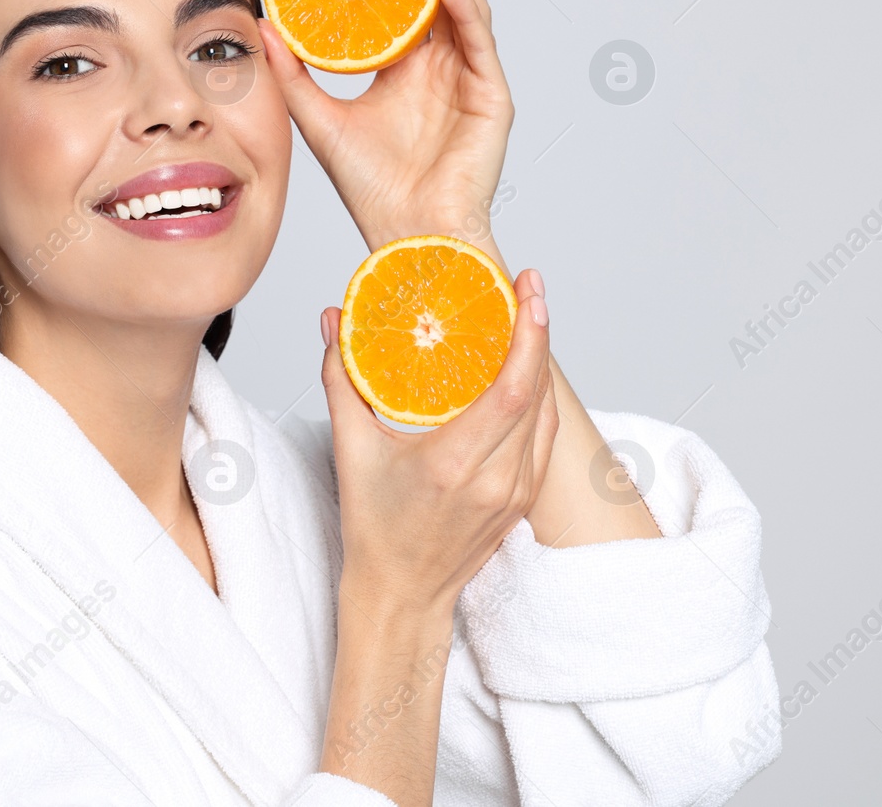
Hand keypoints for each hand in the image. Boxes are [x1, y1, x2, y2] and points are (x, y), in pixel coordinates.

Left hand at [260, 0, 511, 251]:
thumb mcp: (319, 118)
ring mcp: (470, 81)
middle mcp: (441, 68)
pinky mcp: (492, 100)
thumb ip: (293, 73)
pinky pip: (480, 46)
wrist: (405, 233)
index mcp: (406, 70)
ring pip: (465, 8)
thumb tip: (259, 26)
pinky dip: (465, 13)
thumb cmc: (371, 189)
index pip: (405, 2)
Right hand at [317, 270, 557, 619]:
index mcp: (454, 465)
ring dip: (542, 362)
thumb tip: (334, 320)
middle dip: (539, 332)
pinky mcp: (524, 499)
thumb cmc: (375, 528)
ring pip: (547, 413)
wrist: (401, 595)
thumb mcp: (351, 450)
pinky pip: (544, 436)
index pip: (512, 389)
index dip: (529, 335)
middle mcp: (495, 479)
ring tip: (529, 317)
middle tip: (530, 287)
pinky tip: (527, 369)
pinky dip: (539, 397)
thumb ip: (341, 378)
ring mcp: (516, 492)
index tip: (528, 292)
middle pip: (537, 392)